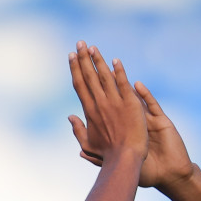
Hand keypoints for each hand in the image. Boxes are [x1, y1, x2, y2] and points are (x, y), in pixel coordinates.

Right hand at [67, 41, 147, 167]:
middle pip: (89, 76)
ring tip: (92, 46)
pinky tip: (115, 60)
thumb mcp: (88, 144)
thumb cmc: (108, 155)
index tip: (71, 56)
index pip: (80, 85)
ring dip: (98, 60)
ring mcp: (115, 102)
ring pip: (104, 76)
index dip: (75, 69)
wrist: (125, 158)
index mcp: (89, 111)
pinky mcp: (130, 103)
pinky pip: (123, 83)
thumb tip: (70, 117)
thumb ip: (78, 130)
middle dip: (83, 58)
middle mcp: (100, 103)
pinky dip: (119, 71)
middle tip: (80, 42)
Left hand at [73, 80, 195, 190]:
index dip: (94, 95)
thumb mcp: (123, 165)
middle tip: (94, 64)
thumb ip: (98, 157)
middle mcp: (135, 121)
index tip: (81, 81)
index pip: (106, 109)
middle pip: (117, 96)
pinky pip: (152, 106)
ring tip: (112, 68)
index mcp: (124, 130)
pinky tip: (137, 85)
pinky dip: (145, 95)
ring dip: (124, 82)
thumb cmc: (146, 173)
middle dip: (104, 80)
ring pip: (134, 97)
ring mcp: (148, 119)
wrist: (169, 175)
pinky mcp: (162, 121)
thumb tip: (79, 153)